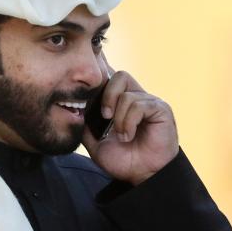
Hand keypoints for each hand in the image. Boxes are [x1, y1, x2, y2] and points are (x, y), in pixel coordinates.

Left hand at [82, 55, 179, 184]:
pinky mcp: (160, 109)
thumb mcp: (95, 141)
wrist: (141, 175)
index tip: (92, 55)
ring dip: (118, 118)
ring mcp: (149, 102)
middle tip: (104, 116)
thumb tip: (71, 110)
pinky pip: (138, 104)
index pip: (111, 76)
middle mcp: (136, 97)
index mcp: (120, 101)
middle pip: (119, 75)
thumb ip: (84, 124)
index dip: (102, 65)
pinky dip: (128, 121)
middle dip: (107, 95)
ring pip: (126, 94)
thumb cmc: (122, 159)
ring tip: (120, 135)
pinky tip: (128, 136)